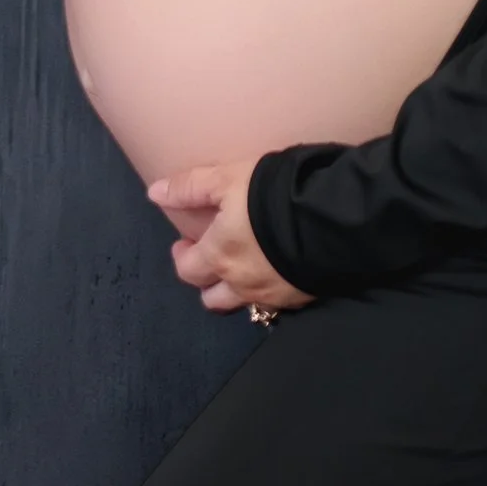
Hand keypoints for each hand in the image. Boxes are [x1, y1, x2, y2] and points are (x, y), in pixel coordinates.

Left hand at [147, 160, 314, 316]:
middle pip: (213, 300)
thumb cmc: (272, 196)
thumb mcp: (227, 178)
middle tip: (213, 260)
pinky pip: (278, 304)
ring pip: (245, 306)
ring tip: (245, 270)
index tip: (185, 244)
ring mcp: (273, 296)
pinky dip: (272, 291)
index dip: (182, 258)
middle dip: (207, 282)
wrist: (332, 219)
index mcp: (219, 256)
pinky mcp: (302, 298)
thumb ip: (190, 187)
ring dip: (238, 292)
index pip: (188, 270)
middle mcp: (241, 284)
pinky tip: (279, 272)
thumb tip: (154, 194)